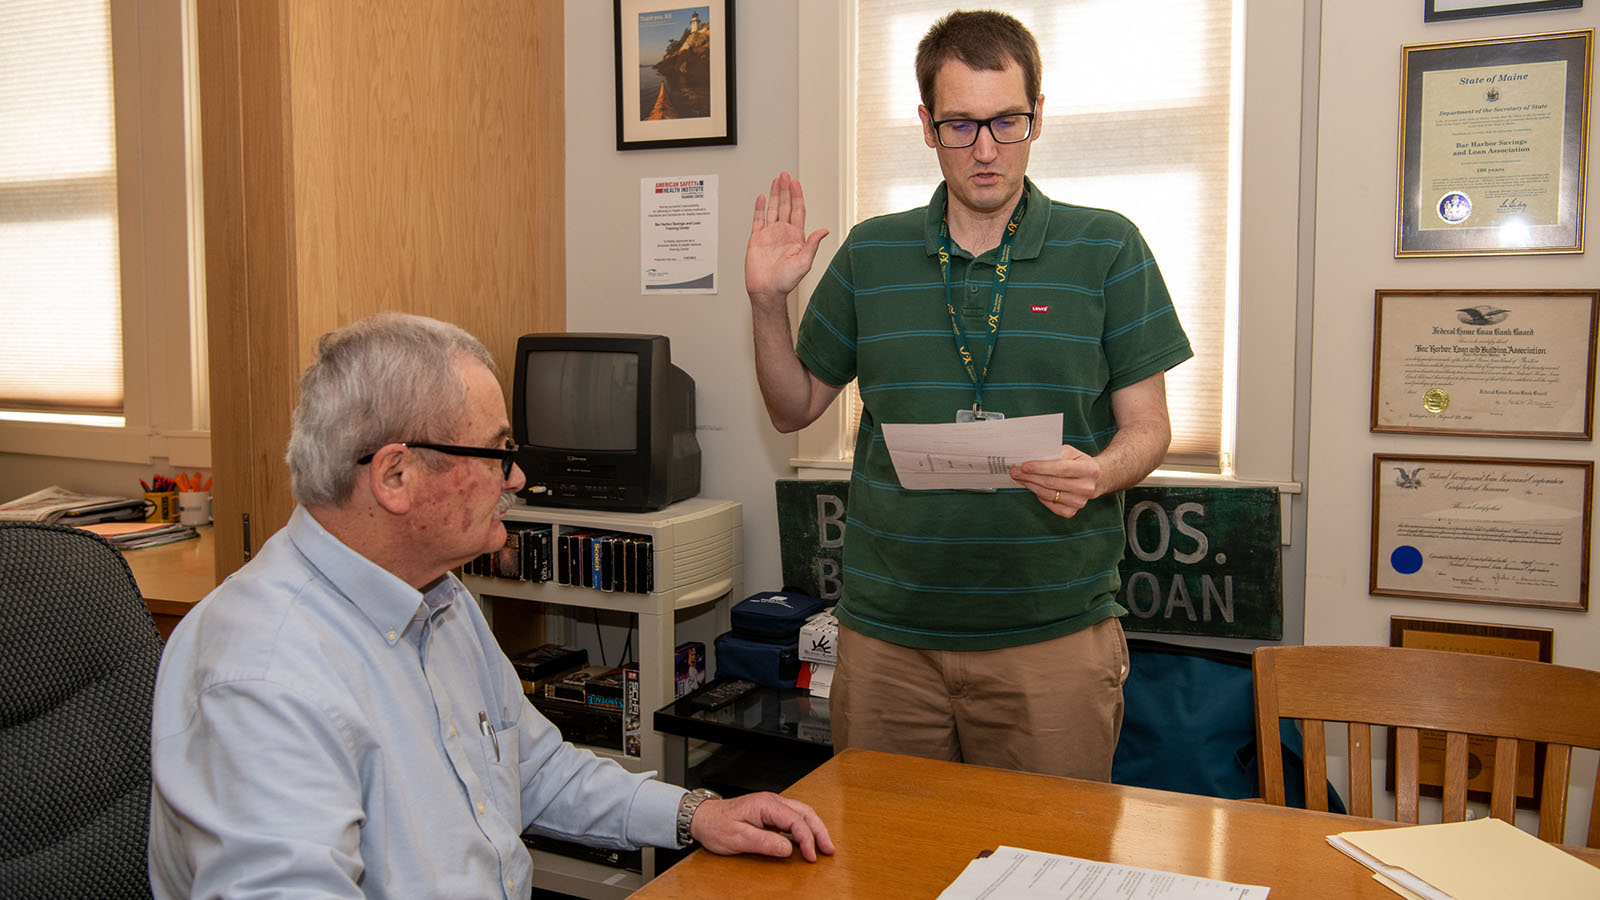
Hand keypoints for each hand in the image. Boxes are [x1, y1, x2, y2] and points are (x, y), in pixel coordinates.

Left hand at [689, 791, 835, 861]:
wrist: (702, 818)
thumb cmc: (716, 825)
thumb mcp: (738, 838)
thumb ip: (764, 843)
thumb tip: (788, 849)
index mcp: (765, 804)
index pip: (796, 820)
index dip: (807, 839)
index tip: (810, 856)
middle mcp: (771, 801)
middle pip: (805, 813)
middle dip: (820, 831)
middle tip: (828, 850)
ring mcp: (771, 806)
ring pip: (802, 813)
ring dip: (814, 828)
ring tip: (823, 845)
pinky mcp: (769, 813)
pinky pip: (793, 817)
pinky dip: (804, 828)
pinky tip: (807, 839)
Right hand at [745, 172, 829, 307]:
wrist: (767, 291)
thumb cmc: (786, 281)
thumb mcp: (804, 262)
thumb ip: (812, 245)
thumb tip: (824, 230)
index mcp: (796, 237)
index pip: (798, 211)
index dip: (797, 196)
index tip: (796, 183)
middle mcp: (783, 233)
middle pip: (785, 205)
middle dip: (786, 189)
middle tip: (785, 175)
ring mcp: (770, 234)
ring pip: (773, 209)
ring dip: (775, 194)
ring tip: (776, 180)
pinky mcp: (757, 239)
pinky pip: (758, 219)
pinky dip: (760, 208)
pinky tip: (762, 198)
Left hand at [1010, 444, 1101, 517]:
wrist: (1094, 480)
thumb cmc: (1078, 463)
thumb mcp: (1071, 452)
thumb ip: (1055, 453)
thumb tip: (1033, 458)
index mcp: (1089, 469)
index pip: (1061, 469)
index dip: (1041, 468)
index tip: (1024, 466)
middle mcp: (1086, 487)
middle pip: (1052, 483)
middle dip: (1030, 477)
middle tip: (1015, 471)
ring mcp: (1080, 502)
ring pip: (1048, 494)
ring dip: (1031, 486)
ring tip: (1020, 478)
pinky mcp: (1072, 511)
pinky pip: (1049, 505)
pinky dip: (1039, 496)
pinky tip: (1033, 488)